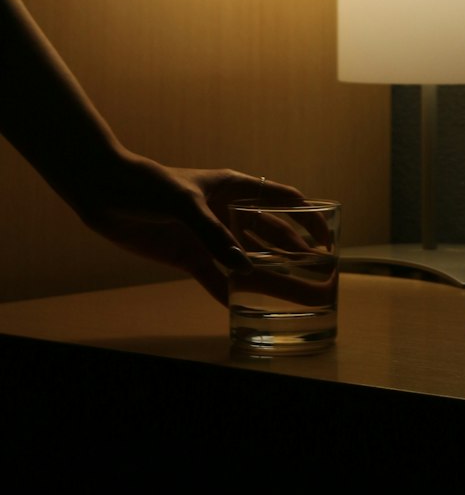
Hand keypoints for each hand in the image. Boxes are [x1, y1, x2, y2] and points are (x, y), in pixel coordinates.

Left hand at [72, 152, 306, 303]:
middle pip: (272, 236)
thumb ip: (215, 235)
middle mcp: (228, 212)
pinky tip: (245, 310)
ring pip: (248, 260)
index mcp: (235, 187)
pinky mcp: (188, 255)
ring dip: (271, 278)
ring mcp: (209, 235)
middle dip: (296, 254)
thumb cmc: (147, 183)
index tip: (329, 238)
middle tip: (322, 275)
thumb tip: (243, 268)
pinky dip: (229, 293)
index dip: (308, 217)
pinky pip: (215, 278)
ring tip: (297, 296)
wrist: (105, 192)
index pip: (283, 199)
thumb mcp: (185, 203)